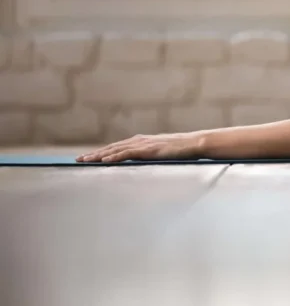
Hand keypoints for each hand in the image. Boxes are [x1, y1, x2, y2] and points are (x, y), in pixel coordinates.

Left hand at [76, 133, 204, 162]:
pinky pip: (127, 154)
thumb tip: (143, 165)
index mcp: (141, 142)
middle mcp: (138, 141)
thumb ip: (150, 157)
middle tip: (78, 160)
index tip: (89, 158)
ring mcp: (142, 144)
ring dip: (99, 156)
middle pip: (111, 148)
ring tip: (86, 161)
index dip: (101, 152)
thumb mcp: (161, 153)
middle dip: (94, 154)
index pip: (116, 148)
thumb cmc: (181, 151)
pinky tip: (104, 161)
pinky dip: (114, 157)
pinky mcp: (148, 149)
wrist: (194, 144)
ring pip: (115, 150)